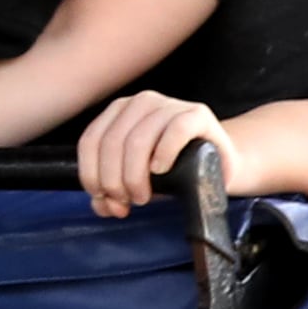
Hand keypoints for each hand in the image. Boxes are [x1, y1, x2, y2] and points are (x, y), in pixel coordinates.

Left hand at [73, 89, 232, 219]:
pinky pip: (175, 130)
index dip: (90, 174)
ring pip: (137, 140)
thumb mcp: (135, 183)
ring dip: (134, 175)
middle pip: (112, 143)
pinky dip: (164, 154)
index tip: (102, 198)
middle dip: (113, 180)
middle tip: (127, 202)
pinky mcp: (197, 114)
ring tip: (142, 196)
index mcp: (119, 112)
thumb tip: (103, 205)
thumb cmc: (171, 170)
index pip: (90, 141)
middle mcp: (141, 102)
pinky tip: (161, 170)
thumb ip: (111, 195)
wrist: (217, 164)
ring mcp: (170, 105)